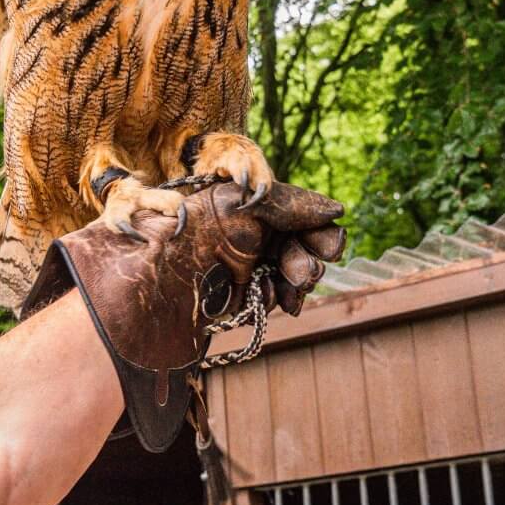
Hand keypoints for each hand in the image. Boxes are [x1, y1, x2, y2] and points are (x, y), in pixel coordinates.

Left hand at [203, 180, 344, 317]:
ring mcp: (254, 267)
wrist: (166, 268)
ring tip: (294, 285)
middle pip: (306, 252)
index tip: (332, 248)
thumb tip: (338, 209)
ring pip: (295, 280)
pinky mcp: (245, 296)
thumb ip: (294, 206)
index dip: (324, 236)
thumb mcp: (249, 205)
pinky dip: (278, 298)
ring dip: (299, 283)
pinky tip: (270, 296)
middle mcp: (260, 237)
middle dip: (310, 262)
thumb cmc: (203, 227)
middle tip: (304, 273)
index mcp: (261, 210)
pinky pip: (276, 300)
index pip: (308, 223)